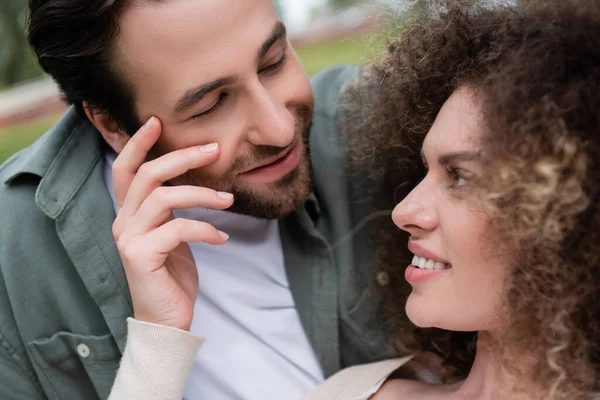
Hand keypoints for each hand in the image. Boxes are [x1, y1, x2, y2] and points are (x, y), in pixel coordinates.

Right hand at [111, 117, 234, 330]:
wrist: (166, 319)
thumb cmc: (171, 274)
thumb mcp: (172, 234)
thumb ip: (172, 209)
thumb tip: (198, 182)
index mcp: (129, 214)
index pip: (125, 170)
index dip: (137, 143)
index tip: (157, 121)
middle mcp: (123, 222)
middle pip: (148, 174)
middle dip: (182, 157)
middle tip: (214, 149)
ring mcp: (128, 238)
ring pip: (164, 197)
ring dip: (203, 194)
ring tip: (229, 200)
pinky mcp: (140, 256)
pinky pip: (178, 228)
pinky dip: (206, 229)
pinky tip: (222, 239)